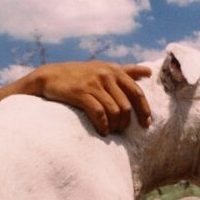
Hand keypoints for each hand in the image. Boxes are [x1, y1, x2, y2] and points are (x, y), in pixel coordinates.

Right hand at [27, 61, 151, 135]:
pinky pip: (99, 113)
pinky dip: (103, 125)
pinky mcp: (81, 92)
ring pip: (114, 111)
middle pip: (126, 105)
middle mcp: (106, 75)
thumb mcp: (103, 68)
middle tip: (121, 131)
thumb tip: (149, 71)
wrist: (50, 76)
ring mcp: (93, 83)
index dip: (144, 110)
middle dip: (126, 122)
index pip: (137, 92)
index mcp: (115, 70)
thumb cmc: (79, 74)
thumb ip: (126, 70)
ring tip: (110, 132)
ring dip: (114, 126)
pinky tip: (102, 131)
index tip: (146, 124)